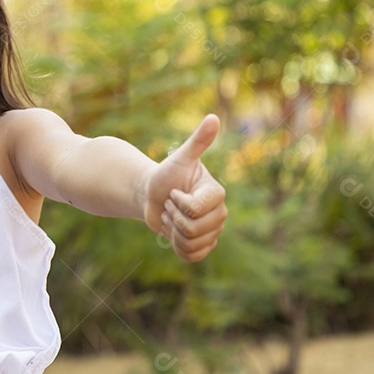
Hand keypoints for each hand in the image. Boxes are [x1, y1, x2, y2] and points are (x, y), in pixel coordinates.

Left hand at [142, 115, 226, 261]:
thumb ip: (197, 141)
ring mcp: (212, 232)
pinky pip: (191, 256)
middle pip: (194, 230)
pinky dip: (176, 246)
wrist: (152, 194)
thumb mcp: (180, 158)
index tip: (174, 192)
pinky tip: (173, 232)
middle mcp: (220, 214)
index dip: (178, 203)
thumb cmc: (166, 174)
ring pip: (191, 243)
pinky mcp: (202, 246)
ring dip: (172, 230)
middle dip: (173, 217)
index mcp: (217, 194)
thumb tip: (213, 118)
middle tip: (170, 204)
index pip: (196, 210)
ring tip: (171, 216)